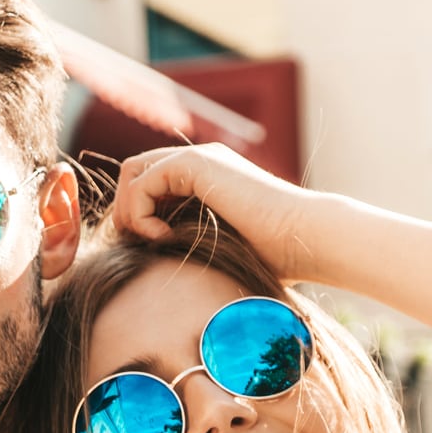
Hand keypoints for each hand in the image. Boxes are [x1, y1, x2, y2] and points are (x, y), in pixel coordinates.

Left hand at [108, 144, 326, 281]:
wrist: (305, 239)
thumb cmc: (277, 257)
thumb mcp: (221, 251)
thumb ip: (192, 246)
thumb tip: (158, 274)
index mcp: (206, 179)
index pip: (149, 184)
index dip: (136, 216)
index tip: (146, 251)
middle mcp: (200, 162)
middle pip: (134, 174)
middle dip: (125, 212)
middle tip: (136, 247)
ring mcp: (199, 158)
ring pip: (133, 173)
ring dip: (129, 212)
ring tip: (149, 244)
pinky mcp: (197, 163)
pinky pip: (142, 181)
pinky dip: (140, 213)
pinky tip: (163, 239)